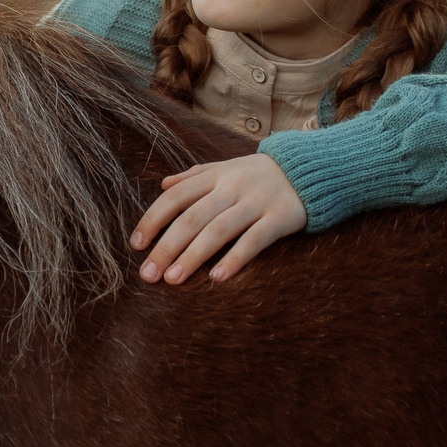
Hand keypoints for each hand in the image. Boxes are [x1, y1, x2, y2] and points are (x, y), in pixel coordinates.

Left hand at [131, 153, 307, 284]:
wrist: (309, 168)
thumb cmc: (258, 174)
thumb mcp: (226, 168)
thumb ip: (194, 176)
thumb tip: (163, 184)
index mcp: (215, 176)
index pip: (175, 197)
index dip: (153, 220)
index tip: (137, 245)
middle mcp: (232, 187)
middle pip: (192, 218)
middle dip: (166, 247)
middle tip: (149, 274)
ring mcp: (256, 201)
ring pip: (218, 230)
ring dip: (193, 256)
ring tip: (174, 279)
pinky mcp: (280, 217)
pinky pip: (254, 240)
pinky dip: (235, 259)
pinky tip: (217, 278)